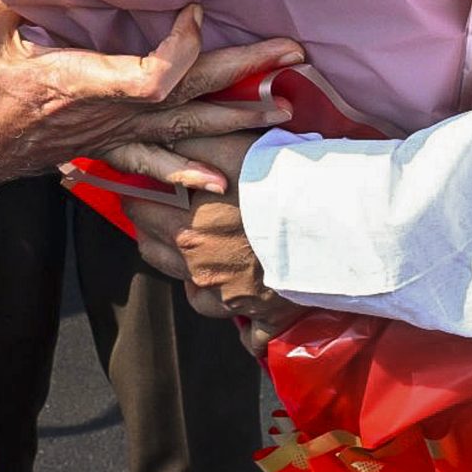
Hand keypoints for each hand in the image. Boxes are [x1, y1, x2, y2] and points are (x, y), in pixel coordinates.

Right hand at [0, 0, 302, 209]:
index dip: (184, 48)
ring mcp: (102, 137)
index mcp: (75, 85)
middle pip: (185, 97)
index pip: (151, 77)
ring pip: (178, 129)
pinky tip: (219, 177)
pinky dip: (186, 168)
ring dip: (233, 117)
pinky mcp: (96, 146)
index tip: (196, 9)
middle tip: (293, 52)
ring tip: (282, 108)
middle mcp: (100, 116)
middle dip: (243, 72)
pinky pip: (149, 161)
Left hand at [115, 133, 307, 350]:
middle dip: (153, 236)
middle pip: (158, 255)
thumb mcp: (234, 149)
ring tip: (198, 260)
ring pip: (195, 294)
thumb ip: (194, 143)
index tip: (139, 191)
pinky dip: (245, 329)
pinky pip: (248, 334)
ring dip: (190, 278)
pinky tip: (247, 318)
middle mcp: (201, 271)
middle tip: (158, 221)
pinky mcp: (265, 318)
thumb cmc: (282, 186)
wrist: (333, 228)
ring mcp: (232, 300)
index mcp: (188, 232)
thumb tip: (163, 137)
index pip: (141, 213)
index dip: (138, 198)